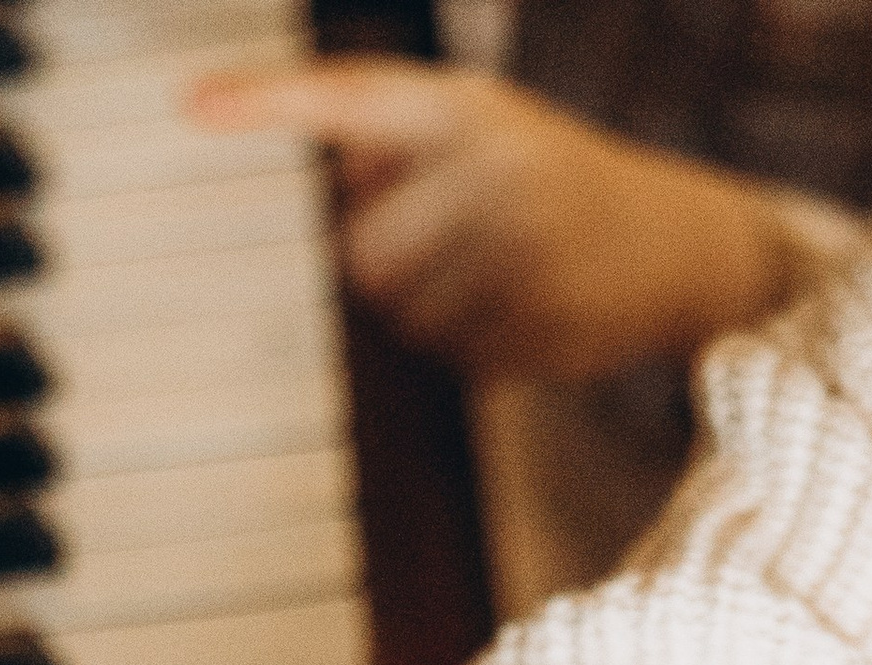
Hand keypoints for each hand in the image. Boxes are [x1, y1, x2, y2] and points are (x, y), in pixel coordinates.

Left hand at [188, 56, 801, 379]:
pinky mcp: (541, 320)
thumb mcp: (484, 134)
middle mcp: (492, 161)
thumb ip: (396, 148)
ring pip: (403, 317)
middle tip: (454, 246)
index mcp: (467, 105)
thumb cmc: (554, 190)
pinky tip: (530, 313)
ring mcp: (520, 244)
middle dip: (387, 264)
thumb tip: (328, 177)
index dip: (267, 104)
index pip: (349, 97)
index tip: (190, 106)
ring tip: (502, 279)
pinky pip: (455, 359)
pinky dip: (478, 350)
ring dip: (431, 315)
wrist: (680, 245)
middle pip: (359, 253)